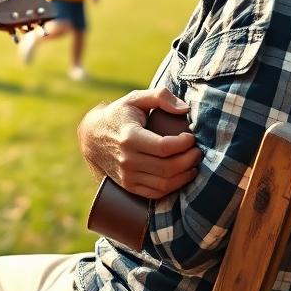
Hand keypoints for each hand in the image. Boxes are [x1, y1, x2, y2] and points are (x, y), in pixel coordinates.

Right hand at [77, 86, 200, 199]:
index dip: (184, 144)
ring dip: (185, 175)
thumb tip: (184, 109)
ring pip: (164, 184)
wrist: (92, 137)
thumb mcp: (135, 99)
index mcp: (130, 137)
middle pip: (168, 167)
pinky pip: (156, 193)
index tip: (191, 137)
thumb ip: (160, 96)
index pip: (164, 147)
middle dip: (189, 160)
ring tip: (193, 163)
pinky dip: (173, 186)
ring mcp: (127, 175)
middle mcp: (127, 159)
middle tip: (197, 151)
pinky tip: (181, 175)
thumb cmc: (119, 115)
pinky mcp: (129, 186)